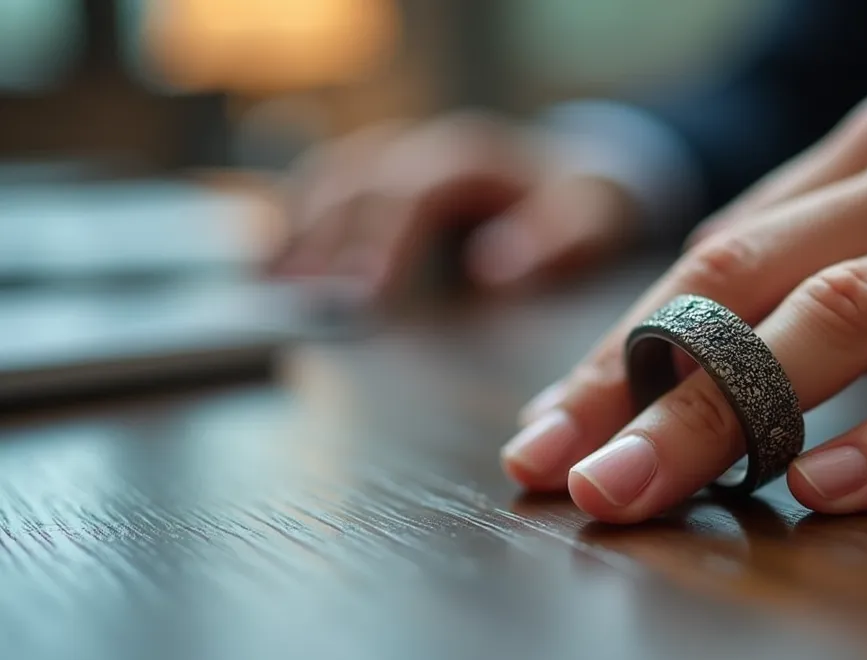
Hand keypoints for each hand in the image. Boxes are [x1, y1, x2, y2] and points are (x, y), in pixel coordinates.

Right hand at [266, 111, 638, 299]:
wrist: (576, 174)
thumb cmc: (580, 207)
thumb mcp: (590, 222)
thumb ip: (554, 243)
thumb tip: (497, 270)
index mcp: (472, 159)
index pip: (416, 189)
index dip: (386, 237)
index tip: (367, 291)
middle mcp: (426, 148)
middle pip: (363, 181)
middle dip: (333, 239)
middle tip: (309, 299)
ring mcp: (398, 154)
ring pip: (334, 176)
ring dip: (302, 227)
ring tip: (275, 283)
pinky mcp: (381, 172)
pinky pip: (326, 182)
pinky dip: (296, 216)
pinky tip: (272, 258)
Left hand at [500, 86, 866, 522]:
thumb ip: (791, 285)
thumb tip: (636, 386)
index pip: (717, 251)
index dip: (623, 349)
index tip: (550, 435)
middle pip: (767, 283)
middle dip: (656, 390)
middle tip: (581, 477)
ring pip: (859, 322)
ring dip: (742, 417)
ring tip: (656, 488)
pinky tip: (828, 489)